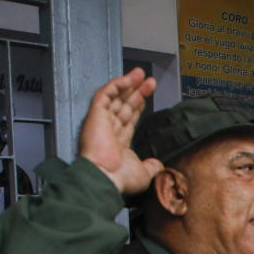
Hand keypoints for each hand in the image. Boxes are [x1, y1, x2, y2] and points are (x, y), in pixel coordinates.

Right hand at [78, 68, 163, 194]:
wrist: (104, 178)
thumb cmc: (119, 179)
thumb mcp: (143, 174)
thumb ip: (152, 166)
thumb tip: (158, 164)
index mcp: (117, 143)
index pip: (128, 118)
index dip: (138, 106)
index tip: (146, 97)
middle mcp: (108, 130)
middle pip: (123, 105)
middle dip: (136, 92)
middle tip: (148, 82)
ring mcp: (101, 121)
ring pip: (115, 97)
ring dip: (128, 84)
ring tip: (141, 74)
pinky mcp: (95, 114)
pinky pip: (105, 94)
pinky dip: (116, 85)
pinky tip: (128, 79)